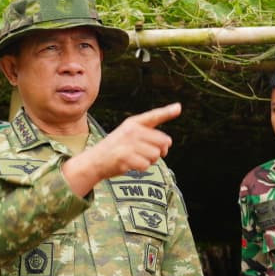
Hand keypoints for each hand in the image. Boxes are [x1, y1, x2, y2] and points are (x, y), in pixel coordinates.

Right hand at [62, 103, 179, 196]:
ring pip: (156, 155)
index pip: (154, 116)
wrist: (95, 160)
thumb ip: (147, 135)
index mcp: (133, 123)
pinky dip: (141, 168)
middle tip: (146, 153)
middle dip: (160, 151)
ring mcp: (128, 143)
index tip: (179, 107)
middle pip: (163, 141)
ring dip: (150, 160)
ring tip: (136, 158)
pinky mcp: (125, 157)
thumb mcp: (128, 134)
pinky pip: (146, 165)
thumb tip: (168, 143)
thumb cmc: (116, 148)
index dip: (167, 112)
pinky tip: (131, 164)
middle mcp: (132, 131)